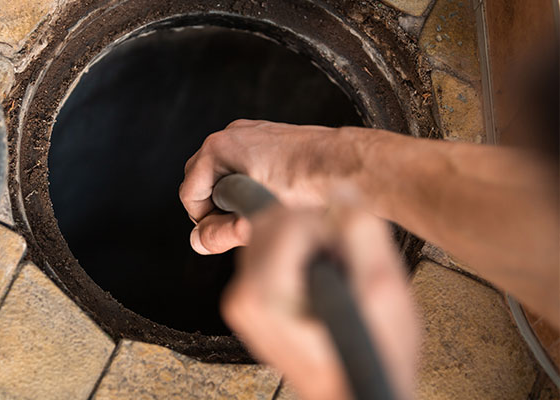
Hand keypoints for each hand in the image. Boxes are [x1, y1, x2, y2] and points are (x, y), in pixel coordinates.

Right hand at [179, 120, 379, 254]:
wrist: (347, 166)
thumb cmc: (309, 187)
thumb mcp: (257, 217)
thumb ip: (221, 232)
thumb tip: (199, 241)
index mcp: (219, 149)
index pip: (189, 194)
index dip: (205, 220)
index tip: (228, 231)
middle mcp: (231, 135)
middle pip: (201, 181)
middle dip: (216, 206)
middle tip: (242, 223)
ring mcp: (249, 133)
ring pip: (223, 173)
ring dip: (233, 196)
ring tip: (261, 210)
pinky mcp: (267, 138)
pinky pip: (243, 164)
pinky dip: (250, 183)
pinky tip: (274, 196)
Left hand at [221, 206, 417, 399]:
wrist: (353, 395)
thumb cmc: (371, 355)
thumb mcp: (384, 292)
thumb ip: (361, 235)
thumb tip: (341, 194)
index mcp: (267, 292)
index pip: (287, 219)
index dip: (326, 225)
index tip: (346, 253)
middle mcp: (244, 295)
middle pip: (269, 222)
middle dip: (311, 230)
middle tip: (340, 262)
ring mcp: (241, 302)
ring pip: (266, 234)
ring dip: (302, 241)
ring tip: (331, 276)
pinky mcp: (247, 305)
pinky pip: (265, 255)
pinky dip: (293, 255)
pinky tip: (318, 283)